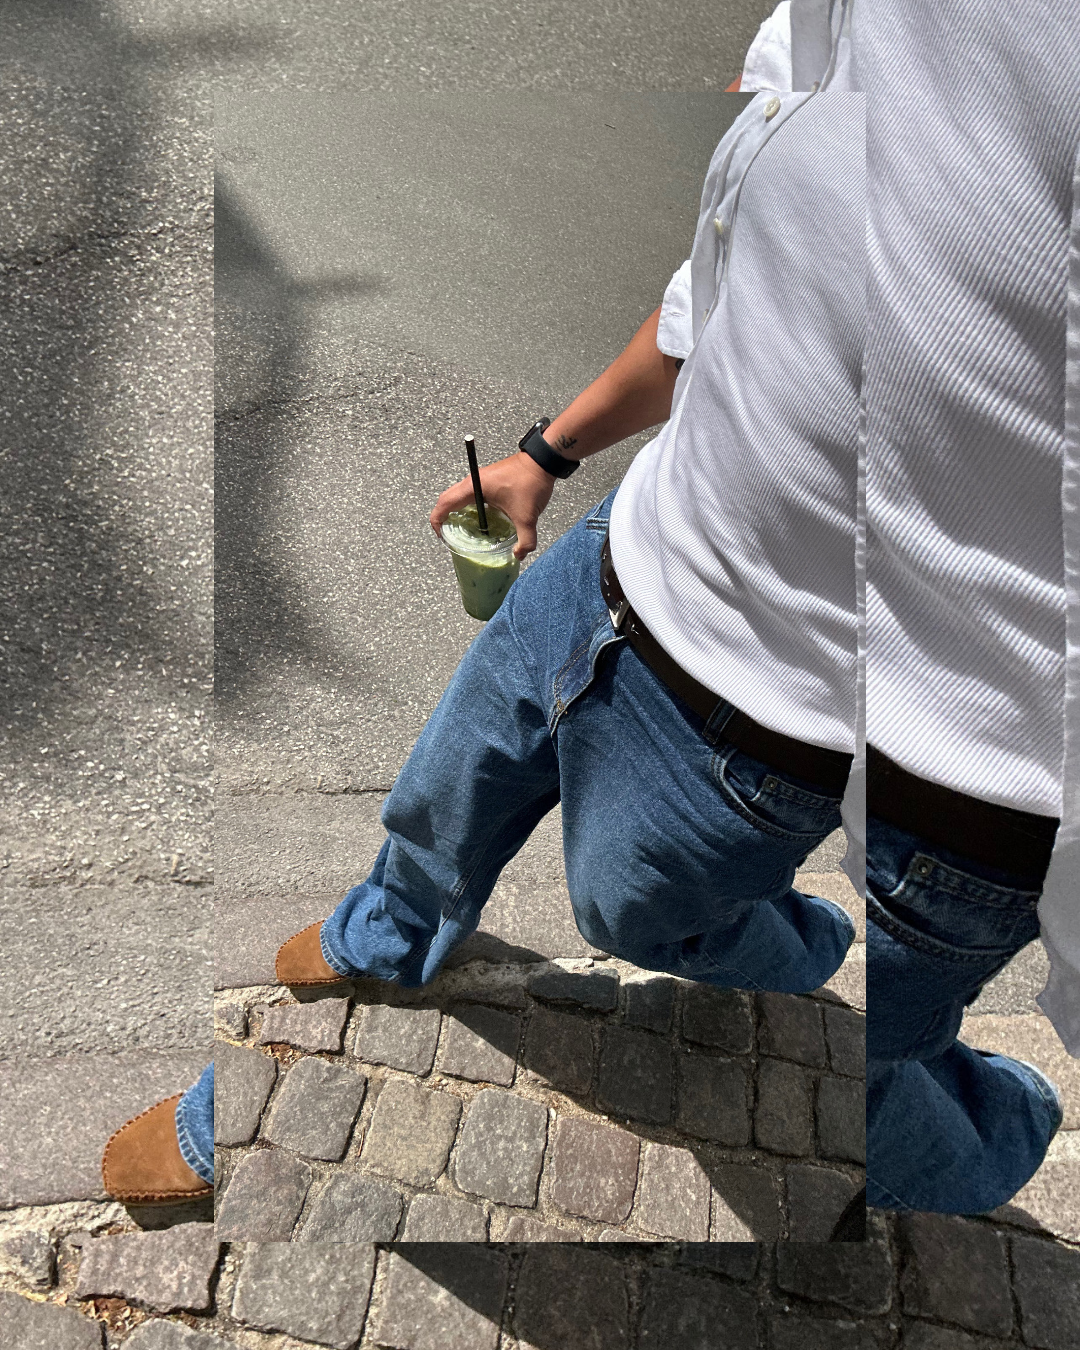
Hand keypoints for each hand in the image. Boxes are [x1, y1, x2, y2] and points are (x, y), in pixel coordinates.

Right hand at [430, 451, 555, 559]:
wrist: (543, 460)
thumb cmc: (530, 482)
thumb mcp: (527, 517)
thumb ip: (525, 540)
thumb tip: (519, 555)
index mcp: (474, 487)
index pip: (444, 504)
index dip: (437, 521)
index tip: (442, 536)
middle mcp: (472, 481)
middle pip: (447, 500)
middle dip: (444, 518)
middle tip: (450, 536)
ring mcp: (480, 479)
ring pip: (458, 496)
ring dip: (456, 512)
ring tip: (464, 530)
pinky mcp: (488, 480)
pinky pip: (470, 494)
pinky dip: (469, 507)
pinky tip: (481, 520)